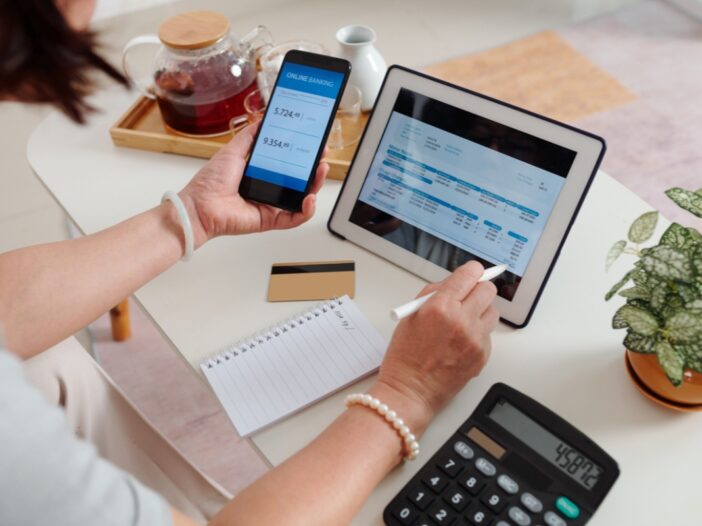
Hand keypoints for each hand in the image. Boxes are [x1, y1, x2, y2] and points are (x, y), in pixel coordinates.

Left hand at [177, 123, 327, 247]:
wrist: (200, 206)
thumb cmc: (210, 183)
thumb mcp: (233, 150)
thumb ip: (250, 136)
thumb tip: (262, 119)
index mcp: (261, 173)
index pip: (289, 163)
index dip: (303, 154)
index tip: (313, 143)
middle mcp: (269, 189)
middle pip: (300, 180)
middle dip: (315, 168)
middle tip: (322, 155)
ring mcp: (272, 205)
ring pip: (302, 198)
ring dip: (315, 185)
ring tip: (320, 171)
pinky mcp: (271, 220)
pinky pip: (295, 218)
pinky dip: (306, 210)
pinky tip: (309, 198)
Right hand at [371, 261, 498, 434]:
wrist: (411, 391)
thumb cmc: (405, 356)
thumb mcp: (411, 315)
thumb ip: (434, 294)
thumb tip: (455, 283)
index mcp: (440, 307)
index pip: (469, 275)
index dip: (471, 271)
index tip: (471, 273)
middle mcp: (461, 321)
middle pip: (488, 290)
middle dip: (478, 289)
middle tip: (468, 296)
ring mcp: (475, 339)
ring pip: (492, 312)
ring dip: (480, 312)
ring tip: (462, 323)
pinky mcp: (482, 355)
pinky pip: (488, 334)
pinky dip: (478, 334)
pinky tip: (460, 342)